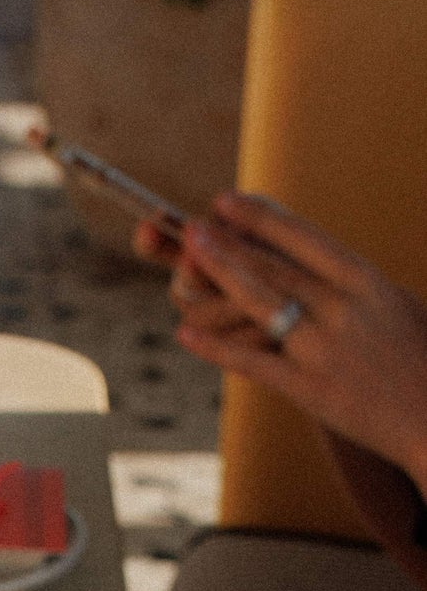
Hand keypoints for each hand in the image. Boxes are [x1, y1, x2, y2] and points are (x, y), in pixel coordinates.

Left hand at [161, 192, 426, 486]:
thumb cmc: (419, 361)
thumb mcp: (393, 307)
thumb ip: (351, 289)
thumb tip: (316, 268)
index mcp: (366, 281)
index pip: (305, 239)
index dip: (262, 218)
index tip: (229, 202)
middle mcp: (344, 307)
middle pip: (275, 266)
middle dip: (230, 243)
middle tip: (193, 226)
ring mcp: (325, 347)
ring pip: (261, 303)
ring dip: (219, 276)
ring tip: (186, 257)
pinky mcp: (311, 388)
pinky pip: (254, 362)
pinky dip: (217, 347)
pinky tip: (186, 333)